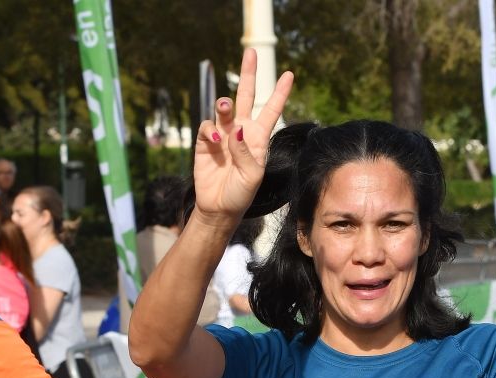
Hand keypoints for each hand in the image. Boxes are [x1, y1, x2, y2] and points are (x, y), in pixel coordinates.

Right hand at [192, 49, 293, 224]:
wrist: (219, 208)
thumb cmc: (241, 194)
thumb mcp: (252, 176)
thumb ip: (245, 152)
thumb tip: (234, 129)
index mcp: (259, 138)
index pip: (271, 110)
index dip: (280, 93)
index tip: (290, 74)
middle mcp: (241, 131)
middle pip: (245, 96)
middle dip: (248, 74)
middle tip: (250, 52)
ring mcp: (222, 135)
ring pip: (223, 108)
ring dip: (224, 104)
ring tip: (224, 108)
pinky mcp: (204, 142)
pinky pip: (206, 127)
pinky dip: (209, 130)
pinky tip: (214, 142)